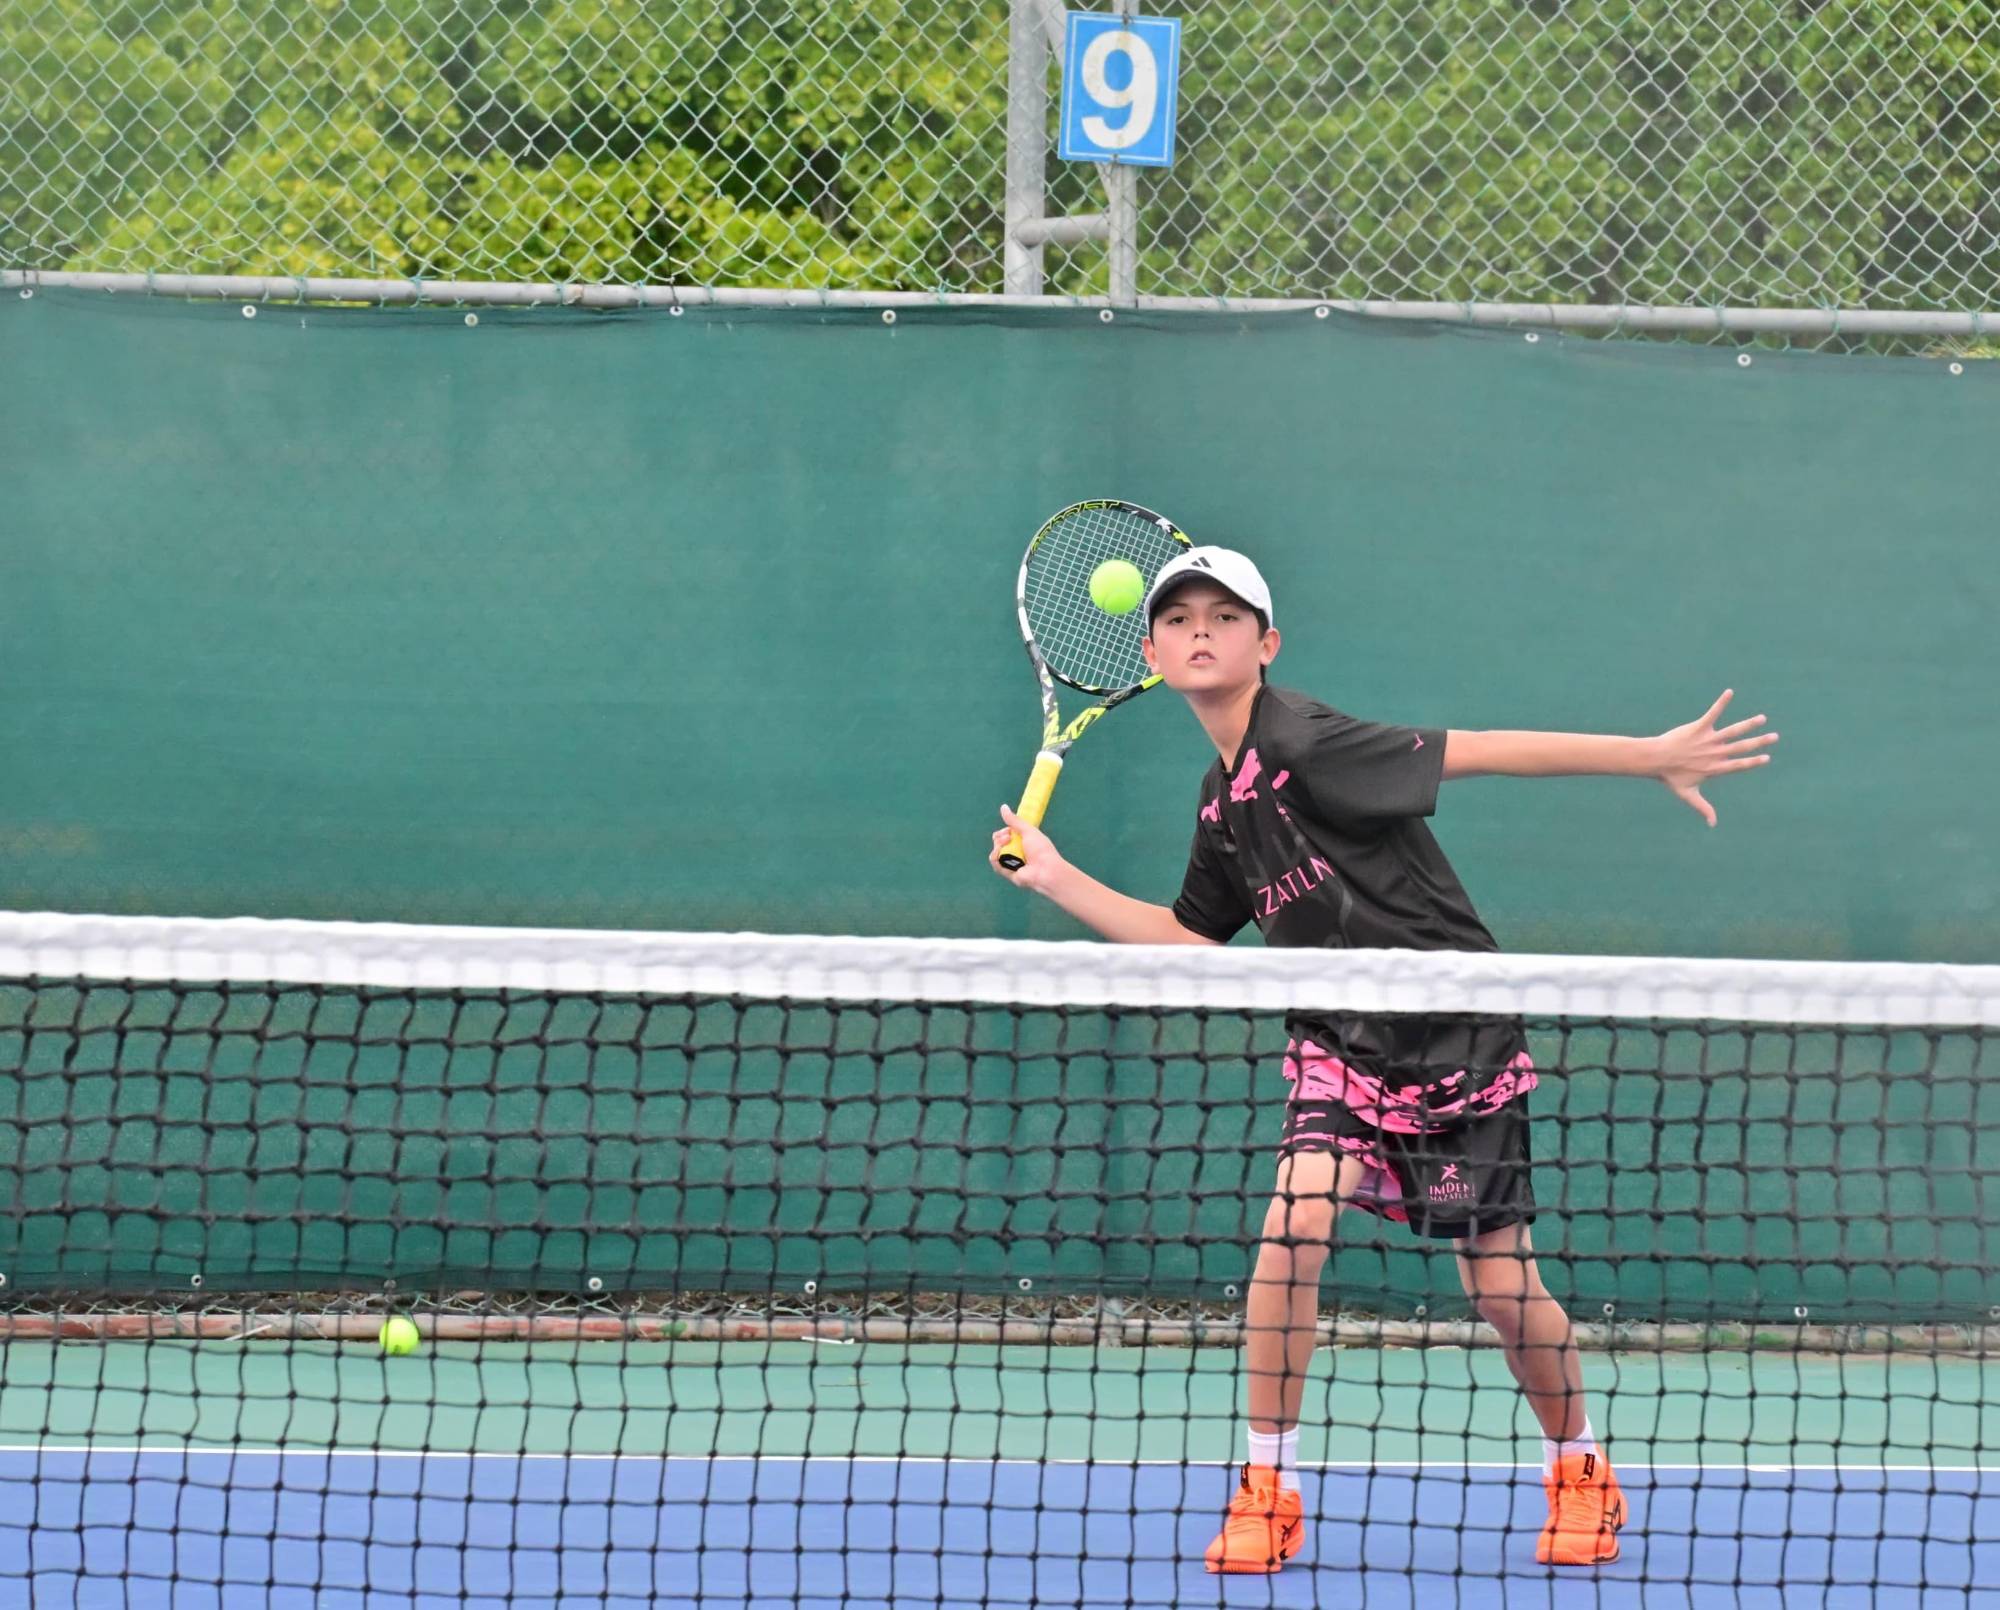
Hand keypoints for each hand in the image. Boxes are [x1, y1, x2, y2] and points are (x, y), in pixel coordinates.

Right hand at [989, 804, 1067, 892]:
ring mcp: (1010, 862)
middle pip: (998, 842)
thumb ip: (1014, 820)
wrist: (1045, 869)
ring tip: (1007, 846)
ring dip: (998, 846)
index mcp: (1022, 842)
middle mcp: (1015, 852)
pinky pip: (995, 863)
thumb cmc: (1040, 849)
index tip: (1008, 830)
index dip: (1004, 831)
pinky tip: (1002, 854)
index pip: (1005, 834)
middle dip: (1000, 838)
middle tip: (1008, 838)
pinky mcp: (1006, 872)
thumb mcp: (1028, 831)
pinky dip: (996, 857)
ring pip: (995, 852)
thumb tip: (1003, 806)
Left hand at [1653, 689, 1777, 826]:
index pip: (1739, 765)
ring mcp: (1708, 740)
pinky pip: (1713, 713)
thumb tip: (1712, 825)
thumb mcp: (1688, 794)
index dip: (1753, 762)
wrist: (1655, 760)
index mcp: (1715, 768)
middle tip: (1775, 737)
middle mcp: (1715, 753)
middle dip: (1759, 742)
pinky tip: (1730, 692)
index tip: (1766, 758)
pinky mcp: (1698, 727)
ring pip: (1732, 731)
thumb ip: (1702, 808)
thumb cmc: (1670, 777)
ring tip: (1762, 718)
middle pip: (1741, 747)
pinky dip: (1722, 702)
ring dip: (1748, 724)